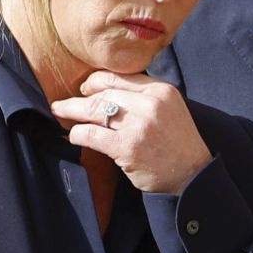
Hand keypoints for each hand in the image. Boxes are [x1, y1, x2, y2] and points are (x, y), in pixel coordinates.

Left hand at [50, 71, 211, 193]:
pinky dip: (76, 134)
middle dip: (78, 98)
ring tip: (60, 113)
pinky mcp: (127, 146)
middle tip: (63, 104)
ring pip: (92, 110)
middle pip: (102, 93)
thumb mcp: (169, 109)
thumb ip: (144, 97)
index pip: (117, 77)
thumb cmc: (177, 144)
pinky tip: (74, 137)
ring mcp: (138, 125)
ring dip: (71, 112)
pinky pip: (90, 134)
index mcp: (161, 90)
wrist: (192, 175)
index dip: (95, 82)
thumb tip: (105, 92)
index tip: (84, 89)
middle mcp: (150, 103)